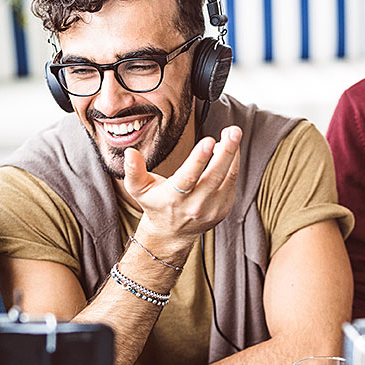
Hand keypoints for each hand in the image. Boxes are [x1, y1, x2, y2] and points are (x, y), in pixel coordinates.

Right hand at [123, 126, 241, 247]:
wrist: (172, 232)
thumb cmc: (155, 203)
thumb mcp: (138, 189)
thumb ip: (133, 170)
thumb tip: (130, 152)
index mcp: (173, 198)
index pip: (188, 178)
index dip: (199, 159)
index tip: (208, 141)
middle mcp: (195, 205)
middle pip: (214, 176)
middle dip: (227, 152)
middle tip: (233, 131)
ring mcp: (212, 208)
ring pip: (228, 178)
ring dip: (233, 154)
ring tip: (233, 134)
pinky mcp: (224, 208)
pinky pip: (232, 182)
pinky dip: (233, 163)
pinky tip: (228, 149)